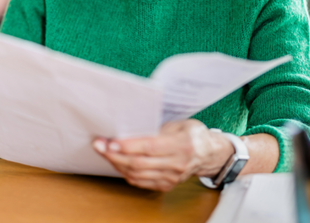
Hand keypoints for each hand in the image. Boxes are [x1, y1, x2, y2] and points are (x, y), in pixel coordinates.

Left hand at [92, 119, 232, 191]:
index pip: (150, 147)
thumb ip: (158, 128)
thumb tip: (131, 128)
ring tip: (105, 152)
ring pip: (137, 174)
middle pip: (139, 163)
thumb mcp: (180, 124)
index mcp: (182, 145)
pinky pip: (141, 182)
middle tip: (99, 145)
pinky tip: (118, 162)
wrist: (210, 154)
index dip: (128, 146)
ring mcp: (171, 177)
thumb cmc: (193, 135)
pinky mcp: (166, 185)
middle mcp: (177, 164)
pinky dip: (126, 172)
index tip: (111, 141)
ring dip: (117, 163)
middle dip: (115, 155)